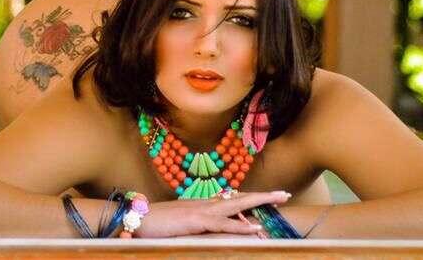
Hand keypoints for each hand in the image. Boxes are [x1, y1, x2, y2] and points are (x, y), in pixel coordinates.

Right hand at [135, 190, 291, 238]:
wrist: (137, 218)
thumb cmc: (156, 224)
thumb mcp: (181, 225)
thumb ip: (196, 225)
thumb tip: (207, 228)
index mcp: (204, 206)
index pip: (233, 200)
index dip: (251, 199)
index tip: (269, 198)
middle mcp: (206, 204)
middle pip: (241, 198)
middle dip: (263, 196)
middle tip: (285, 194)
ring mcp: (203, 211)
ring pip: (238, 206)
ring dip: (260, 202)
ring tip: (279, 199)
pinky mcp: (197, 221)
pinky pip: (224, 225)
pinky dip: (241, 228)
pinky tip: (256, 229)